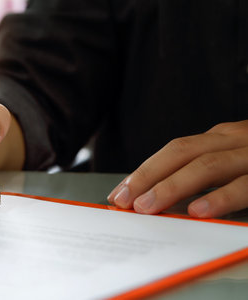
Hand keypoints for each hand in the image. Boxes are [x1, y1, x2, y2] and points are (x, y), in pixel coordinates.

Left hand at [107, 120, 247, 217]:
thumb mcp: (233, 162)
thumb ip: (203, 174)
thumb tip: (158, 199)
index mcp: (218, 139)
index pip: (172, 152)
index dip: (142, 172)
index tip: (118, 194)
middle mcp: (232, 141)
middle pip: (181, 152)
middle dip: (147, 176)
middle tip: (123, 201)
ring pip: (207, 165)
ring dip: (172, 186)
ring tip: (146, 207)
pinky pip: (244, 186)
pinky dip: (220, 198)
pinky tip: (198, 211)